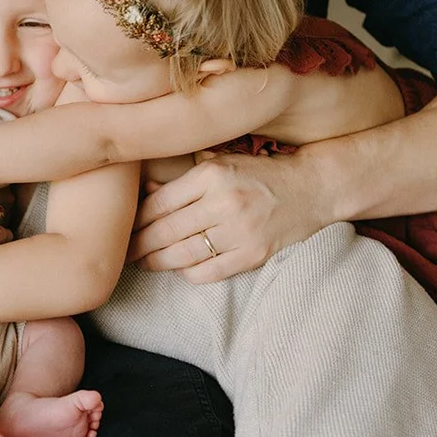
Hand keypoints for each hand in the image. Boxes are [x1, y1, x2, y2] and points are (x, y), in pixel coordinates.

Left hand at [128, 149, 326, 282]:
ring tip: (144, 263)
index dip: (137, 218)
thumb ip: (184, 179)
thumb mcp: (221, 163)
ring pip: (184, 254)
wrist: (313, 188)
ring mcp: (240, 231)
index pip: (160, 202)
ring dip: (158, 262)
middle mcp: (224, 203)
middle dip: (140, 244)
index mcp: (212, 175)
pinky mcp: (254, 255)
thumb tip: (145, 192)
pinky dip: (189, 273)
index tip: (124, 226)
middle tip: (124, 251)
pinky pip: (210, 271)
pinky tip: (179, 270)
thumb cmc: (260, 174)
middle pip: (166, 231)